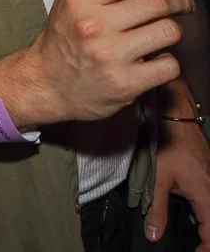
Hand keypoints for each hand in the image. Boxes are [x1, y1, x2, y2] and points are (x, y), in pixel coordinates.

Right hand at [0, 0, 195, 124]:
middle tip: (184, 3)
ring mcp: (111, 55)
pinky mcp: (126, 83)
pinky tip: (154, 60)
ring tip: (163, 32)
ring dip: (173, 30)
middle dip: (180, 0)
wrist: (47, 84)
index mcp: (81, 0)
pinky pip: (168, 66)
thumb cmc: (60, 38)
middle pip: (157, 2)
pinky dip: (168, 62)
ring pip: (168, 32)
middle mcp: (95, 25)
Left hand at [144, 120, 209, 248]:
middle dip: (207, 242)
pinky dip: (204, 214)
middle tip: (195, 249)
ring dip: (206, 228)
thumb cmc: (168, 144)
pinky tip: (193, 216)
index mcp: (206, 197)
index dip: (204, 250)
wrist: (177, 119)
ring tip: (195, 239)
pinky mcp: (209, 178)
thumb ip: (157, 209)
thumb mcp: (158, 178)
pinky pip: (209, 202)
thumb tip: (154, 234)